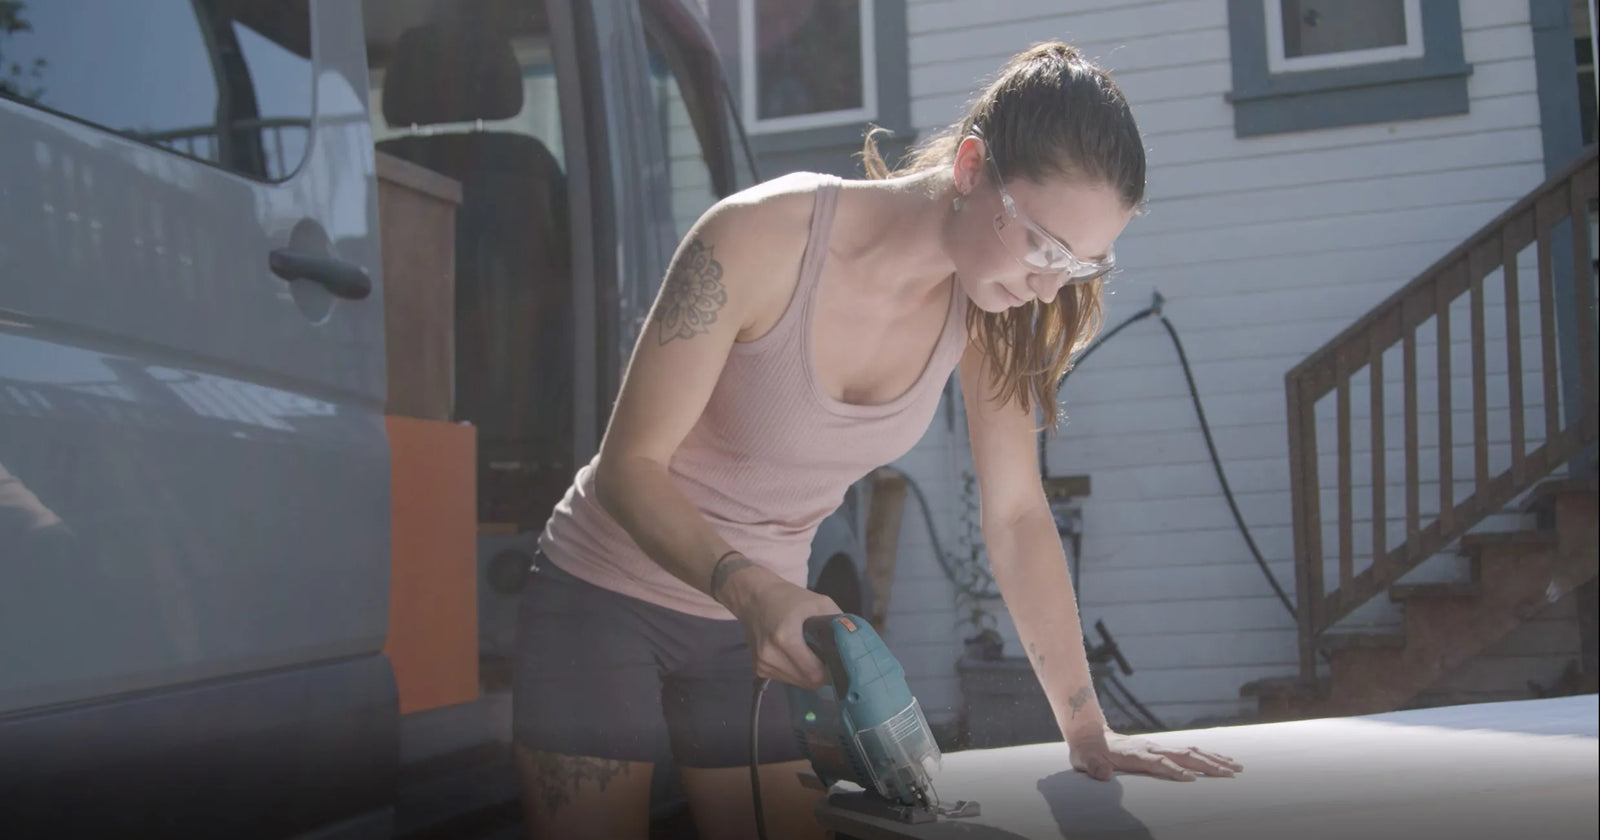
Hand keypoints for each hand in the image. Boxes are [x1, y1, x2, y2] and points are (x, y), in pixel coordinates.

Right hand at [723, 567, 840, 689]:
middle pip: (808, 682)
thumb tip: (856, 645)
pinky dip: (797, 672)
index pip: (815, 674)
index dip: (831, 671)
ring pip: (798, 683)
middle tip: (828, 656)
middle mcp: (770, 657)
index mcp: (785, 639)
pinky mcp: (759, 669)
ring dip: (809, 674)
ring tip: (812, 653)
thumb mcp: (819, 602)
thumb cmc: (788, 597)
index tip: (839, 660)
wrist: (753, 597)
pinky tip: (798, 655)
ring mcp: (762, 665)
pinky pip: (787, 679)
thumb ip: (839, 624)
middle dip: (822, 673)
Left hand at [1068, 728, 1242, 781]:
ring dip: (1214, 760)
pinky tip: (1221, 761)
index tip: (1190, 779)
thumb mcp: (1085, 760)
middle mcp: (1151, 748)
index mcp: (1136, 753)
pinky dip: (1207, 756)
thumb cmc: (1088, 753)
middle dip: (1208, 765)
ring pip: (1191, 752)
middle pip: (1184, 755)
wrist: (1090, 735)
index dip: (1174, 770)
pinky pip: (1188, 752)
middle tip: (1231, 774)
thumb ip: (1094, 767)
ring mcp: (1158, 747)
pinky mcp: (1161, 749)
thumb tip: (1103, 774)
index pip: (1159, 762)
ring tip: (1236, 767)